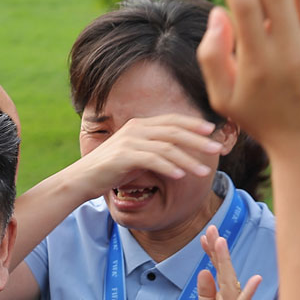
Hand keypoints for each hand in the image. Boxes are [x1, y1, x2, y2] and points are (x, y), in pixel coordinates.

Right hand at [74, 115, 220, 196]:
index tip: (212, 130)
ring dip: (188, 159)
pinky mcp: (123, 157)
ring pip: (166, 147)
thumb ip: (153, 150)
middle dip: (198, 140)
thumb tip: (177, 154)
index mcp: (139, 125)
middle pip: (173, 131)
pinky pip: (152, 160)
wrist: (81, 179)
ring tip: (203, 171)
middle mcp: (135, 129)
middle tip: (217, 149)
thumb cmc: (110, 170)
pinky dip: (169, 167)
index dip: (193, 124)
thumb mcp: (135, 155)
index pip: (172, 120)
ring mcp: (129, 142)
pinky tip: (181, 176)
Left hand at [185, 237, 261, 299]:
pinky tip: (254, 279)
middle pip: (224, 273)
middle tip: (212, 230)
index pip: (216, 273)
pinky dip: (248, 293)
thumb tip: (204, 272)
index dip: (211, 255)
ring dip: (226, 263)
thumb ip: (204, 295)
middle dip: (218, 252)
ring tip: (221, 243)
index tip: (205, 236)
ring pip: (231, 284)